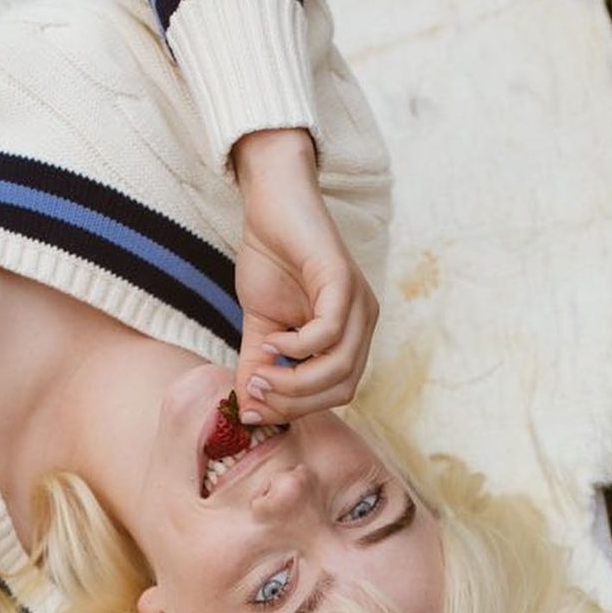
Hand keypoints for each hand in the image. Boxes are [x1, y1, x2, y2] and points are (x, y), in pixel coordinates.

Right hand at [230, 129, 379, 423]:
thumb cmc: (271, 259)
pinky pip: (329, 333)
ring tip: (259, 371)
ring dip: (293, 381)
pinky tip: (273, 338)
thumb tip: (249, 409)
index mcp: (349, 336)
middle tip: (255, 391)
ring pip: (338, 368)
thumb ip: (259, 366)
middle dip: (294, 401)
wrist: (272, 202)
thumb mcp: (261, 325)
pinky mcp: (343, 280)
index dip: (296, 408)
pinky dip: (298, 347)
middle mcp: (363, 322)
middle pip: (341, 389)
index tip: (255, 405)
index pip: (335, 393)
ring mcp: (358, 302)